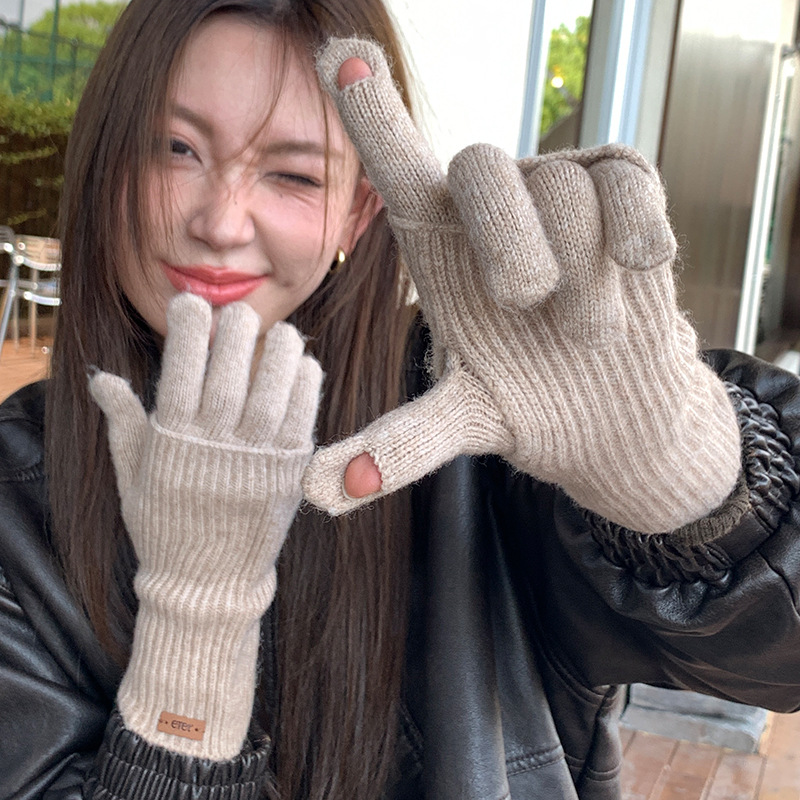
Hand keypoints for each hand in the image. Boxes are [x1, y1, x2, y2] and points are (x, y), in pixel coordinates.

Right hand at [90, 293, 321, 758]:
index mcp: (173, 444)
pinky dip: (308, 388)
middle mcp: (216, 449)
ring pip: (273, 394)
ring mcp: (257, 462)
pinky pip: (304, 421)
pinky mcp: (290, 474)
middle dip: (236, 334)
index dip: (187, 332)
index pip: (180, 373)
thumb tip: (101, 379)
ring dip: (281, 354)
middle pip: (229, 377)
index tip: (192, 304)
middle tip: (240, 313)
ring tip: (282, 333)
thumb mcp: (133, 476)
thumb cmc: (165, 525)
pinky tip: (305, 365)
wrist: (207, 584)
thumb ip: (123, 424)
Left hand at [304, 38, 739, 532]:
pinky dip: (633, 232)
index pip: (395, 166)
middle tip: (529, 307)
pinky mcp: (623, 190)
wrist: (614, 411)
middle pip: (484, 165)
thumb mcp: (458, 422)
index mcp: (437, 248)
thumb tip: (317, 495)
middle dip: (511, 242)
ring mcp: (559, 191)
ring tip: (586, 328)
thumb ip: (394, 448)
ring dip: (580, 275)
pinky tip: (635, 273)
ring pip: (563, 185)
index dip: (371, 113)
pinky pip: (627, 178)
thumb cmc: (524, 399)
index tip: (342, 57)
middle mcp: (491, 206)